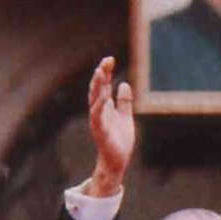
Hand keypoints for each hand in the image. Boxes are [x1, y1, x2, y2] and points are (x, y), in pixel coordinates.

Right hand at [86, 57, 134, 195]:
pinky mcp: (100, 131)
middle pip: (97, 89)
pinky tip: (104, 95)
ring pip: (94, 99)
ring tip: (100, 72)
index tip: (110, 59)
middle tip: (106, 61)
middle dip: (100, 74)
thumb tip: (124, 84)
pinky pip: (98, 116)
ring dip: (97, 86)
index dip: (105, 72)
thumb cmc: (120, 140)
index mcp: (105, 107)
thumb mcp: (125, 116)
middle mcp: (99, 111)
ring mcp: (98, 120)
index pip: (103, 85)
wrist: (119, 160)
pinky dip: (99, 105)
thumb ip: (124, 101)